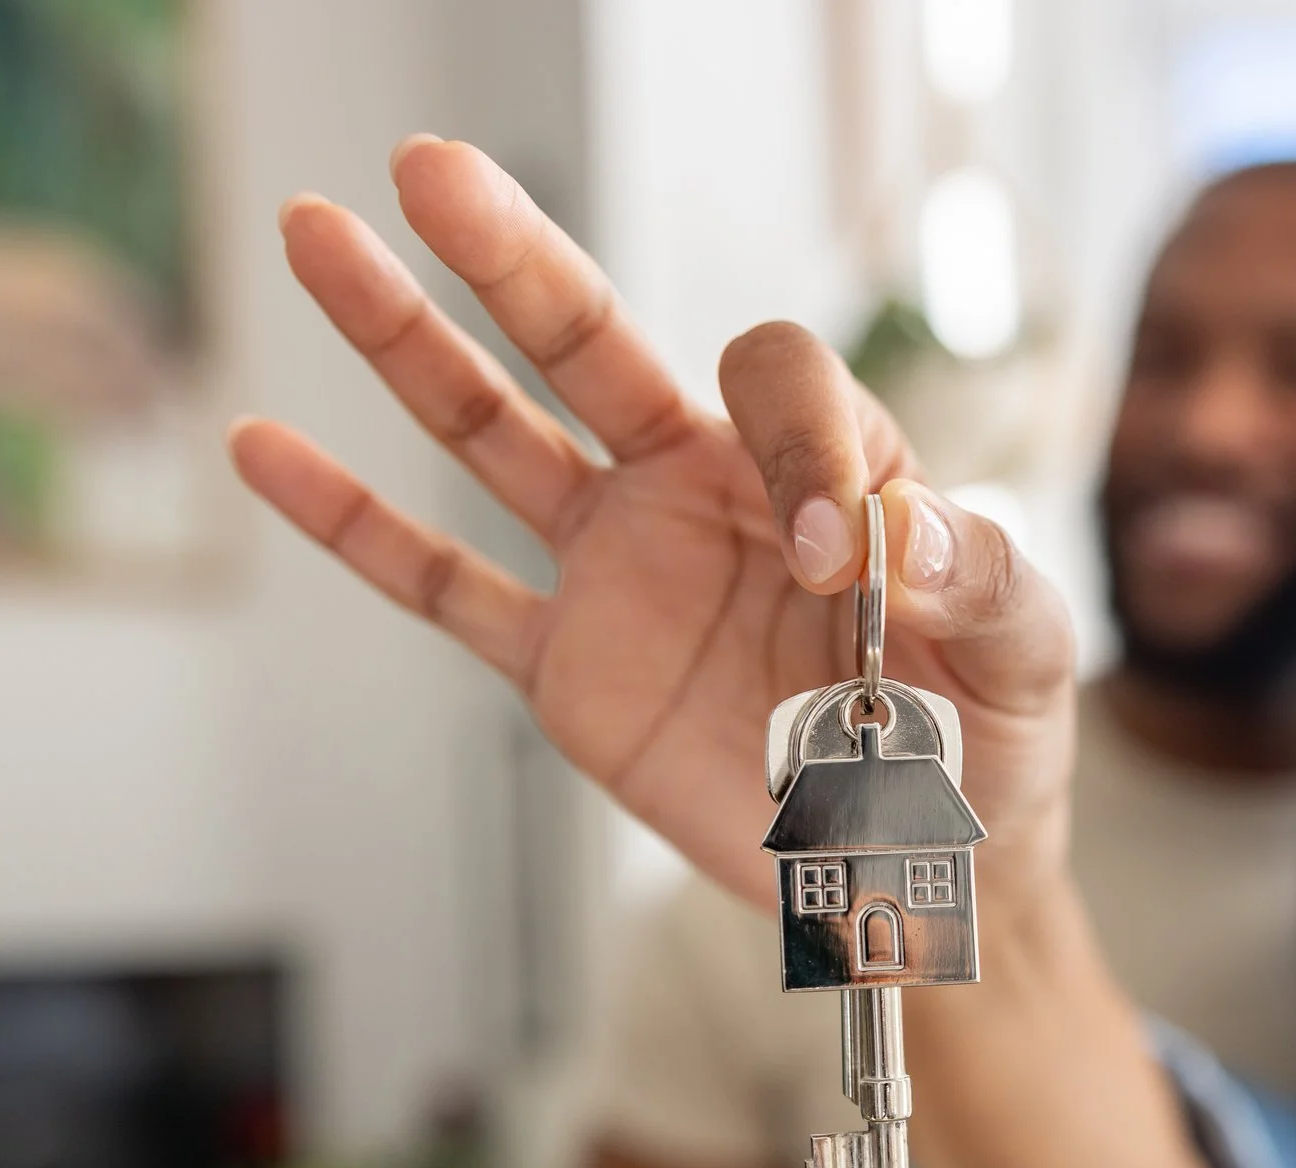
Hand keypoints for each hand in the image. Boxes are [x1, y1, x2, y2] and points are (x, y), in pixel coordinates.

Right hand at [229, 137, 1065, 906]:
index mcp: (829, 470)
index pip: (779, 390)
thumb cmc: (991, 746)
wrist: (929, 869)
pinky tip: (268, 447)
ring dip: (408, 339)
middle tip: (433, 170)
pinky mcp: (570, 663)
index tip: (836, 561)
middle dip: (516, 260)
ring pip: (496, 433)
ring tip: (322, 232)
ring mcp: (626, 568)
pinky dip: (355, 526)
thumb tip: (904, 531)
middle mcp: (708, 492)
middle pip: (593, 344)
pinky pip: (445, 586)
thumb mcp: (1027, 656)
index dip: (802, 451)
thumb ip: (988, 581)